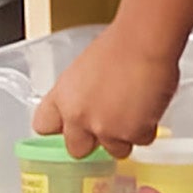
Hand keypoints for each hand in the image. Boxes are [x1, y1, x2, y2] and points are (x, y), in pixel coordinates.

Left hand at [36, 28, 181, 164]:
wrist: (144, 42)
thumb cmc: (120, 45)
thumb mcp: (85, 70)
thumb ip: (80, 95)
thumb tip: (88, 106)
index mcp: (63, 97)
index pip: (44, 125)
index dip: (61, 129)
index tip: (69, 128)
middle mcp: (78, 116)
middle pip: (77, 150)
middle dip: (93, 143)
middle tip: (108, 125)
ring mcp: (105, 128)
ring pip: (115, 150)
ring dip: (125, 136)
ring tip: (135, 110)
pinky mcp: (131, 134)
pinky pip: (141, 140)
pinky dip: (147, 127)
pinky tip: (149, 105)